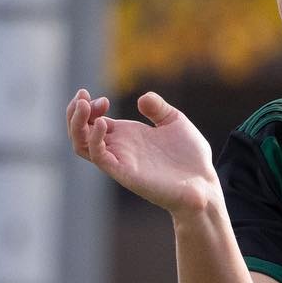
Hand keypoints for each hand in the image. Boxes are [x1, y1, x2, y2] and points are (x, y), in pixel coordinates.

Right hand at [66, 88, 220, 216]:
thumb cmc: (192, 158)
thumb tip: (142, 99)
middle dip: (75, 111)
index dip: (88, 107)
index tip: (102, 99)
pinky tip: (103, 123)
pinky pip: (99, 157)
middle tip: (85, 98)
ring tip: (84, 105)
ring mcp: (120, 161)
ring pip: (81, 144)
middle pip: (79, 132)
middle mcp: (119, 148)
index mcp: (126, 136)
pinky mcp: (125, 173)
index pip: (91, 121)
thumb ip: (158, 108)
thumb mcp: (175, 122)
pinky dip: (94, 139)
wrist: (205, 184)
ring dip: (76, 123)